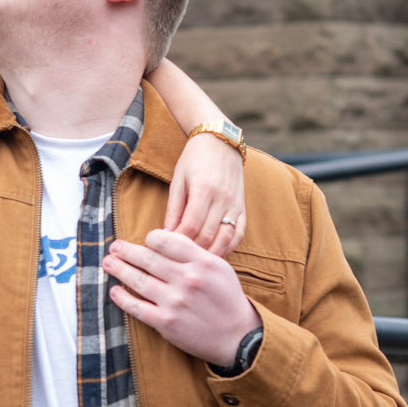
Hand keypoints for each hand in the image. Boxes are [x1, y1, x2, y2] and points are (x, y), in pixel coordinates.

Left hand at [102, 229, 260, 365]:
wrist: (237, 336)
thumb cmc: (227, 298)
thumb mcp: (219, 267)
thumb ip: (194, 252)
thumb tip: (164, 240)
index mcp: (202, 262)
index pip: (166, 240)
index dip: (150, 238)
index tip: (145, 241)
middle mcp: (187, 279)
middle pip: (147, 258)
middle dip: (126, 250)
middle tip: (114, 246)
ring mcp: (175, 302)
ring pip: (138, 280)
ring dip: (118, 269)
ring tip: (108, 263)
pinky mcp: (166, 323)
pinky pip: (136, 307)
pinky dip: (122, 298)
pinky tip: (114, 290)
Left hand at [164, 131, 244, 254]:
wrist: (220, 142)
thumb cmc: (193, 160)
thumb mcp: (178, 181)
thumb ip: (173, 209)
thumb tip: (165, 236)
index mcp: (204, 190)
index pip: (190, 226)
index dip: (176, 243)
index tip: (164, 252)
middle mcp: (223, 199)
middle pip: (207, 236)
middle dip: (190, 253)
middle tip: (176, 262)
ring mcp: (235, 205)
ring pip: (224, 239)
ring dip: (210, 255)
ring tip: (194, 264)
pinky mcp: (243, 209)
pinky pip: (238, 235)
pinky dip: (228, 248)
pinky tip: (215, 256)